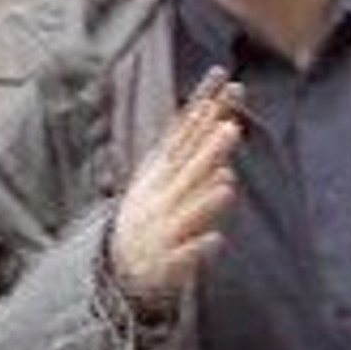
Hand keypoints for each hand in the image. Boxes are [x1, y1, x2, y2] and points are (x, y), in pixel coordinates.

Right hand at [109, 67, 242, 308]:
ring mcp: (165, 229)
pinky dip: (197, 248)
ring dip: (205, 199)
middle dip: (208, 151)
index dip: (203, 108)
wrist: (118, 266)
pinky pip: (184, 256)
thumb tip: (225, 114)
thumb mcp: (165, 174)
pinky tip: (216, 239)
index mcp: (162, 171)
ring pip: (187, 213)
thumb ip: (195, 145)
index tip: (225, 83)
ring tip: (227, 184)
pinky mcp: (168, 263)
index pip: (185, 133)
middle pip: (188, 171)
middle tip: (232, 128)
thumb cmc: (153, 210)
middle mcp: (162, 196)